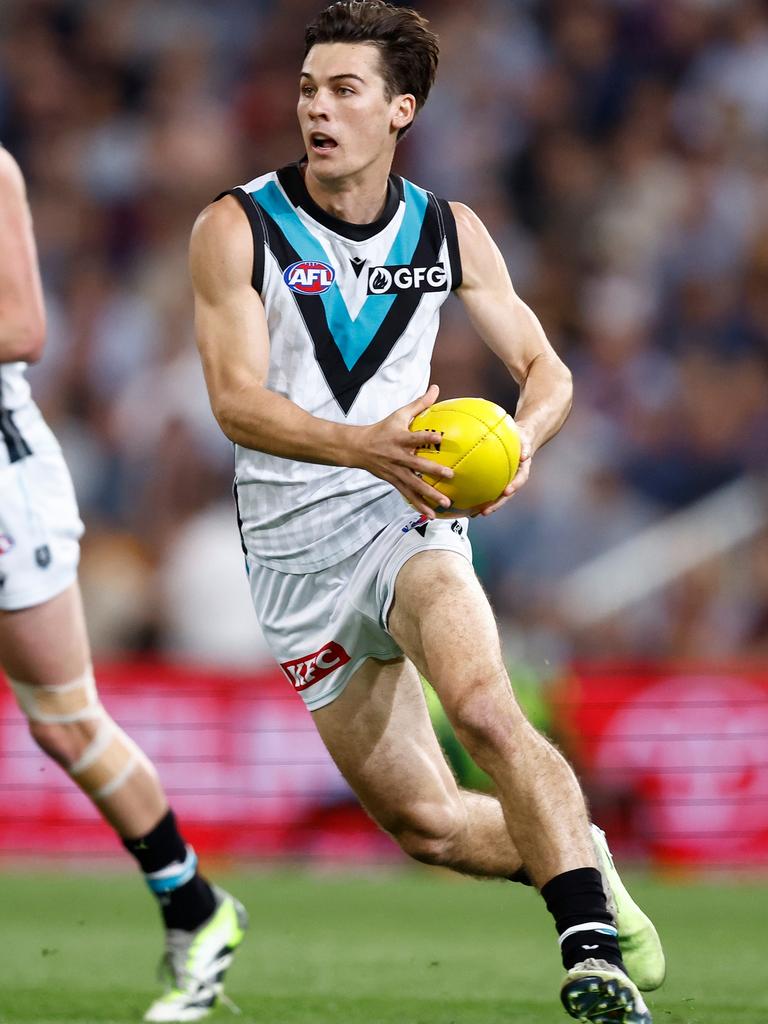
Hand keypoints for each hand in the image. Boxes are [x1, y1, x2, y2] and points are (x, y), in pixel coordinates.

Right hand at [352, 384, 453, 517]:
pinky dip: (419, 504)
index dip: (426, 436)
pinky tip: (432, 513)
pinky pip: (408, 495)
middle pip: (417, 465)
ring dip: (429, 495)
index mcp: (400, 439)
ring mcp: (395, 471)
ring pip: (414, 485)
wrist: (357, 448)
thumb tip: (436, 388)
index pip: (414, 437)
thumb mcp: (399, 415)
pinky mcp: (393, 481)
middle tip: (451, 476)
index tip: (440, 437)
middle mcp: (398, 457)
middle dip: (433, 471)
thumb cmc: (383, 429)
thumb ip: (419, 404)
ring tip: (445, 503)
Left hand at [468, 427, 532, 517]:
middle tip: (486, 511)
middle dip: (496, 504)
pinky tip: (469, 503)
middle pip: (506, 495)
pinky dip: (480, 497)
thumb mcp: (525, 440)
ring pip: (497, 496)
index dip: (514, 486)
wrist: (521, 439)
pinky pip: (489, 489)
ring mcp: (506, 481)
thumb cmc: (522, 439)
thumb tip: (525, 455)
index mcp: (522, 470)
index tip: (507, 492)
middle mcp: (514, 479)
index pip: (520, 480)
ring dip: (487, 506)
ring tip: (475, 513)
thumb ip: (526, 447)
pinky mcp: (497, 480)